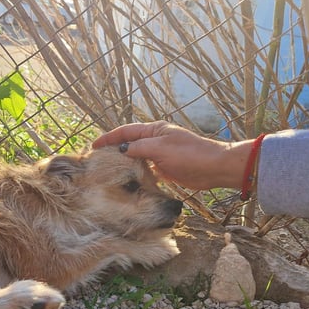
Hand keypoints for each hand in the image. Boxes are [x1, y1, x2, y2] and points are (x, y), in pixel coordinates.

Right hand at [93, 121, 252, 190]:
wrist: (214, 168)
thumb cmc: (190, 155)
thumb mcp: (161, 149)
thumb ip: (139, 148)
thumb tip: (122, 150)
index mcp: (154, 130)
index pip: (126, 131)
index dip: (109, 138)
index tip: (94, 146)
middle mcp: (156, 140)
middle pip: (129, 142)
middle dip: (113, 149)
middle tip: (97, 159)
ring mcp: (160, 154)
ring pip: (136, 156)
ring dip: (123, 161)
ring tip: (108, 169)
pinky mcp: (164, 167)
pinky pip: (145, 168)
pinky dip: (135, 171)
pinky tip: (127, 178)